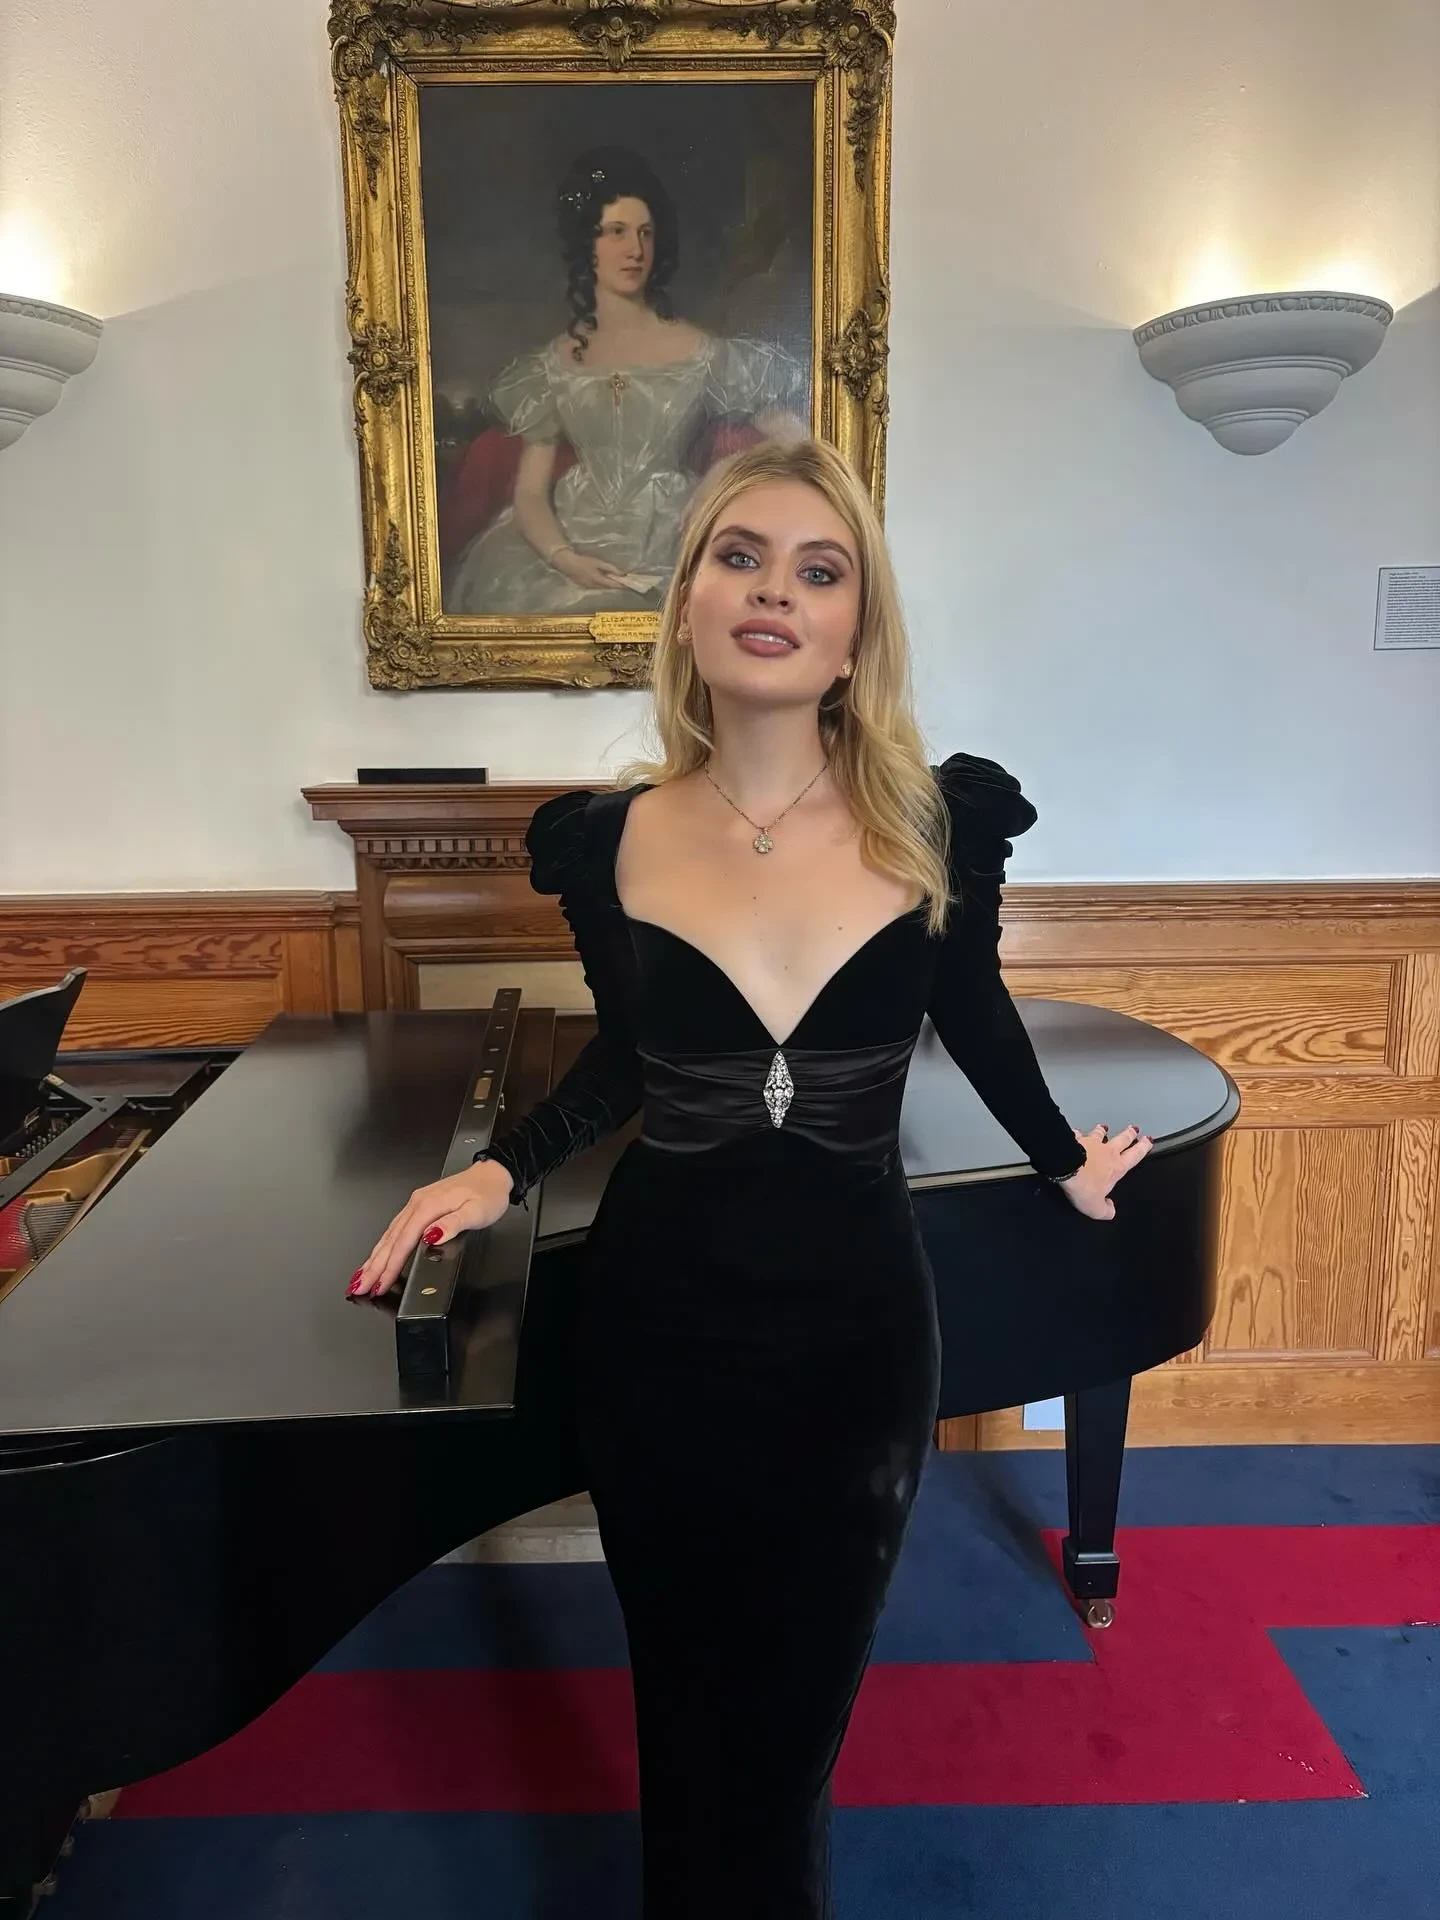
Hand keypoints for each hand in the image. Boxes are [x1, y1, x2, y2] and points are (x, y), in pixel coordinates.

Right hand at [346, 1158, 513, 1298]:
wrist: (493, 1173)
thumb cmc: (487, 1193)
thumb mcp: (476, 1212)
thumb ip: (451, 1225)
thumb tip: (430, 1236)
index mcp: (428, 1207)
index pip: (403, 1243)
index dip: (390, 1267)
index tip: (380, 1285)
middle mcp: (417, 1204)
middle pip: (390, 1240)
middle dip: (373, 1266)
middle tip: (358, 1287)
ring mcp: (416, 1204)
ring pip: (389, 1235)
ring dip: (374, 1257)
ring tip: (362, 1276)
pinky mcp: (419, 1206)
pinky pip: (396, 1229)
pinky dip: (384, 1245)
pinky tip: (378, 1254)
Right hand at [553, 547, 628, 591]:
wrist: (567, 563)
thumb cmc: (583, 561)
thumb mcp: (598, 562)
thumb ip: (610, 568)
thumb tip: (622, 573)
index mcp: (598, 581)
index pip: (613, 585)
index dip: (621, 585)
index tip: (629, 585)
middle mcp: (594, 586)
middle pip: (608, 587)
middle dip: (615, 585)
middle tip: (623, 582)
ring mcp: (588, 587)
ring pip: (601, 587)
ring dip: (608, 585)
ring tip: (615, 581)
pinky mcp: (584, 586)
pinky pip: (595, 586)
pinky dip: (601, 584)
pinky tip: (602, 580)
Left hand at [1054, 1123, 1151, 1221]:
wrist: (1065, 1168)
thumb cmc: (1083, 1185)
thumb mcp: (1096, 1207)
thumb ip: (1106, 1210)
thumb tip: (1110, 1211)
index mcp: (1116, 1168)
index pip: (1134, 1156)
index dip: (1143, 1148)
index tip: (1148, 1141)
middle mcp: (1106, 1152)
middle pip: (1122, 1140)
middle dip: (1129, 1134)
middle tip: (1134, 1129)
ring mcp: (1091, 1143)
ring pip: (1100, 1134)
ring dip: (1103, 1131)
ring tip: (1104, 1127)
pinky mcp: (1075, 1139)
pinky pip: (1078, 1134)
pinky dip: (1078, 1133)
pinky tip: (1076, 1132)